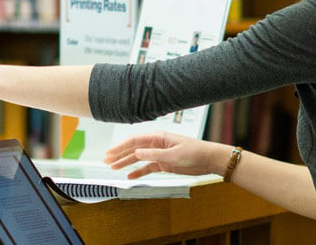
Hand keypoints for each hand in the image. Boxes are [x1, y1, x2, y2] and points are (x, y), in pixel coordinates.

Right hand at [104, 132, 232, 179]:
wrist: (209, 159)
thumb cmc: (195, 152)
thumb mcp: (173, 154)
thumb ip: (154, 154)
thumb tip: (136, 152)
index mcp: (158, 137)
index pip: (134, 141)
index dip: (120, 147)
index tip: (110, 153)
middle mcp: (157, 145)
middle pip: (133, 149)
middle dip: (120, 155)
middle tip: (106, 160)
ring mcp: (160, 154)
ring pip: (139, 159)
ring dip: (126, 163)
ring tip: (113, 168)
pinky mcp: (164, 164)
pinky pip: (148, 168)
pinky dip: (139, 172)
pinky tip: (130, 176)